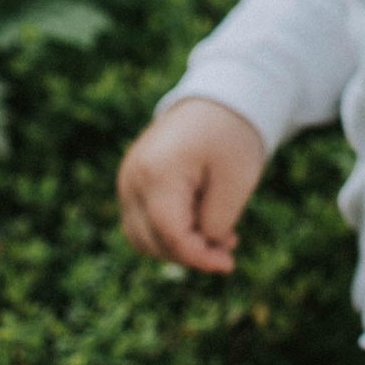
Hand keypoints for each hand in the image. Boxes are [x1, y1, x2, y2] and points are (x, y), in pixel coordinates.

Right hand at [116, 97, 266, 273]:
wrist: (218, 99)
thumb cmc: (231, 136)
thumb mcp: (237, 180)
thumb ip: (217, 221)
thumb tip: (202, 248)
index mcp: (157, 172)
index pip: (170, 234)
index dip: (198, 257)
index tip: (228, 264)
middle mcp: (132, 178)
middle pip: (150, 241)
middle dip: (188, 253)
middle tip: (227, 247)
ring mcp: (127, 180)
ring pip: (141, 237)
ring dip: (176, 246)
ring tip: (217, 234)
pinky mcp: (132, 182)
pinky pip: (142, 222)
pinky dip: (168, 232)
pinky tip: (201, 224)